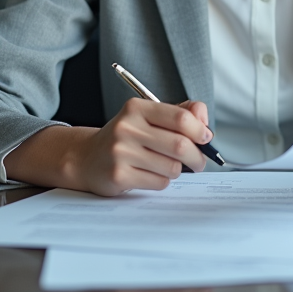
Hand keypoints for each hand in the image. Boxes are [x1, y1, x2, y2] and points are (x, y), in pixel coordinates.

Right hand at [6, 99, 211, 195]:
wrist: (87, 158)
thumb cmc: (126, 138)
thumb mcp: (148, 117)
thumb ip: (180, 113)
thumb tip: (204, 122)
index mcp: (137, 108)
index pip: (180, 117)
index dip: (200, 130)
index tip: (205, 138)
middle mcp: (127, 127)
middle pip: (180, 145)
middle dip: (196, 157)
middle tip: (198, 162)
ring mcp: (121, 152)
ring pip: (172, 167)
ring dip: (177, 170)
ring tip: (166, 167)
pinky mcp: (119, 175)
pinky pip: (159, 183)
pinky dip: (163, 181)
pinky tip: (150, 174)